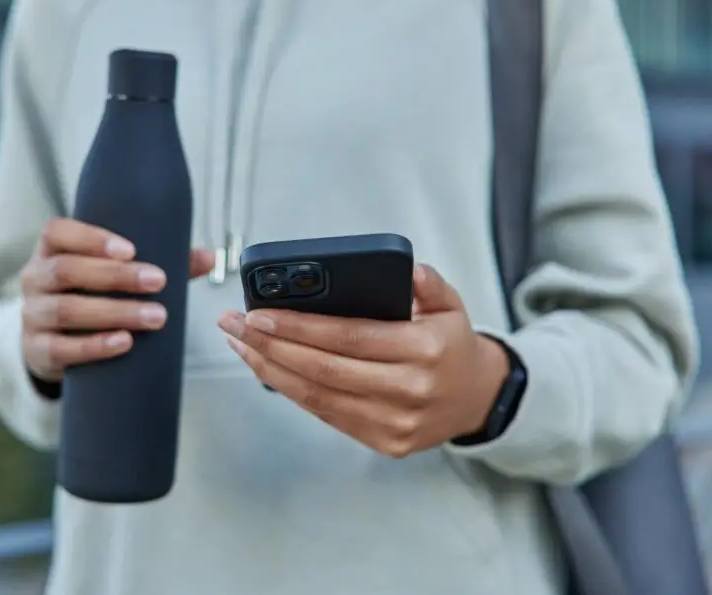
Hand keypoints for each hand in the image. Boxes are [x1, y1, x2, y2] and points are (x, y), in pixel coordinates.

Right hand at [20, 218, 215, 382]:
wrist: (52, 343)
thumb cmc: (90, 296)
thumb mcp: (115, 274)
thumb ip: (160, 261)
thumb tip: (210, 257)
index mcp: (51, 250)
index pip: (58, 232)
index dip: (91, 238)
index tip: (131, 249)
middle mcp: (35, 278)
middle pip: (66, 270)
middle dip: (116, 276)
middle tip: (159, 281)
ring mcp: (31, 315)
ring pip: (65, 310)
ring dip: (114, 312)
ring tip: (156, 317)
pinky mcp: (36, 351)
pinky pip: (60, 349)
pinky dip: (94, 346)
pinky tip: (124, 343)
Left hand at [217, 264, 509, 457]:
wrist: (477, 399)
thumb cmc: (451, 345)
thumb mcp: (452, 306)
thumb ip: (430, 284)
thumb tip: (410, 269)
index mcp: (425, 350)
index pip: (349, 336)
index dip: (298, 327)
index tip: (259, 313)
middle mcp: (410, 390)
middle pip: (324, 369)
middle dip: (271, 345)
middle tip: (234, 325)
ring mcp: (396, 423)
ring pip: (319, 397)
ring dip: (270, 371)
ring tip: (240, 345)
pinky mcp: (385, 443)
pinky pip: (327, 416)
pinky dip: (293, 392)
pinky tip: (268, 370)